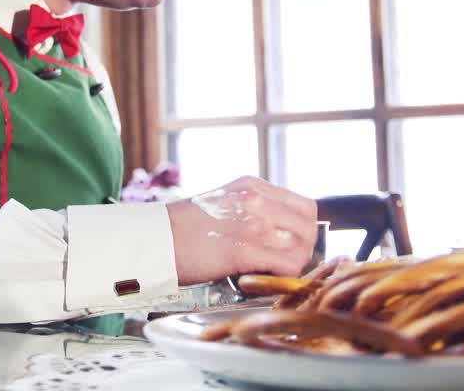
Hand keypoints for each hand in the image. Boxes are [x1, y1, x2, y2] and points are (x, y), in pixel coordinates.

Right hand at [165, 175, 317, 285]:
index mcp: (252, 186)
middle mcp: (257, 200)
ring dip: (293, 265)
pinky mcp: (245, 250)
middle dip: (303, 248)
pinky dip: (282, 277)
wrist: (155, 239)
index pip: (305, 206)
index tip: (293, 243)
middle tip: (285, 262)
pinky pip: (287, 266)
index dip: (304, 228)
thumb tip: (279, 233)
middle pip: (309, 226)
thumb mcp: (223, 202)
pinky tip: (263, 278)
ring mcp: (253, 224)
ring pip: (302, 249)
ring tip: (271, 271)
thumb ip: (253, 209)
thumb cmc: (183, 227)